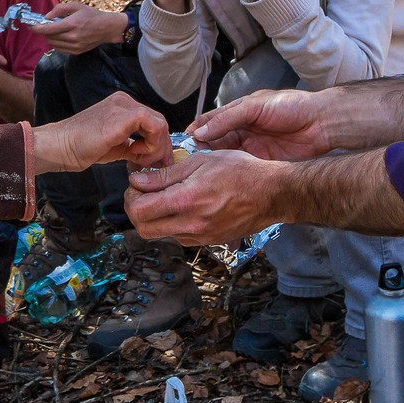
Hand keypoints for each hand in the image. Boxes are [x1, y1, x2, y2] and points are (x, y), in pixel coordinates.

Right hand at [32, 91, 172, 172]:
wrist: (62, 146)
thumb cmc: (82, 148)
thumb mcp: (116, 146)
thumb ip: (134, 146)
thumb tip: (153, 155)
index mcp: (122, 106)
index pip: (152, 121)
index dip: (158, 143)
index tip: (155, 161)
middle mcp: (125, 101)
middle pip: (159, 122)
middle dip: (161, 146)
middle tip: (154, 164)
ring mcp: (124, 105)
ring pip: (160, 123)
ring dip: (156, 146)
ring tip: (140, 159)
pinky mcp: (125, 115)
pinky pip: (155, 125)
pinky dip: (153, 142)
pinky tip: (137, 153)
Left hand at [35, 1, 127, 54]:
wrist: (106, 28)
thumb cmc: (91, 14)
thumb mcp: (76, 6)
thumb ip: (59, 9)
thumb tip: (46, 17)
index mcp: (71, 24)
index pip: (47, 29)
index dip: (36, 28)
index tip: (29, 25)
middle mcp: (72, 37)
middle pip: (48, 37)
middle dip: (44, 31)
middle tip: (46, 24)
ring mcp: (74, 46)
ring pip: (52, 44)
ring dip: (50, 37)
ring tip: (57, 30)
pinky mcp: (76, 52)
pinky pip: (59, 49)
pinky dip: (57, 43)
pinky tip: (62, 36)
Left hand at [124, 150, 289, 244]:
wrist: (272, 194)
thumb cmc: (241, 171)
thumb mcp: (201, 162)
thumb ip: (166, 174)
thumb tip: (137, 179)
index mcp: (187, 200)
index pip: (140, 209)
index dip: (131, 196)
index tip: (136, 183)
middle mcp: (191, 224)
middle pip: (143, 228)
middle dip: (136, 210)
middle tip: (142, 193)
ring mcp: (199, 236)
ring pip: (159, 234)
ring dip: (153, 217)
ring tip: (162, 196)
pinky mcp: (207, 241)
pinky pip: (178, 236)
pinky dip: (171, 222)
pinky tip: (180, 205)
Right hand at [187, 87, 341, 159]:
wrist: (322, 124)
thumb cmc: (292, 106)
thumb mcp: (255, 106)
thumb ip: (228, 118)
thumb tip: (200, 130)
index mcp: (239, 113)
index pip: (210, 122)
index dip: (195, 130)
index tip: (182, 141)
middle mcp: (242, 131)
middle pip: (213, 142)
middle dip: (199, 150)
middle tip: (186, 161)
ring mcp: (250, 149)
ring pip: (224, 158)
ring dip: (211, 164)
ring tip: (197, 172)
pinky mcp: (260, 164)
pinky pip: (239, 170)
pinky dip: (227, 174)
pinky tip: (217, 180)